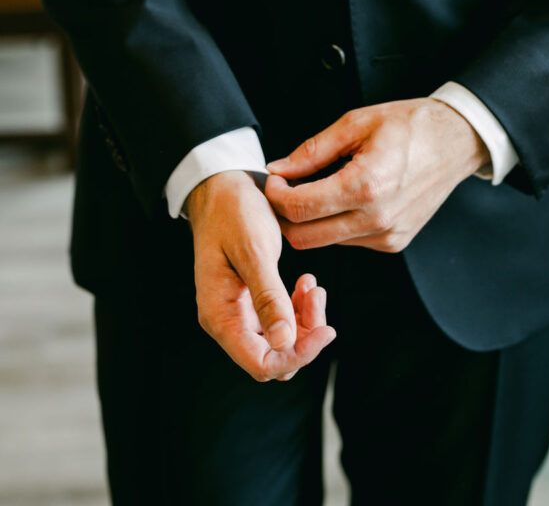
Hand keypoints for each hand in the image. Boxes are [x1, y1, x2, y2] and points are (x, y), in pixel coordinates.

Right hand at [186, 171, 335, 380]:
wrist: (221, 188)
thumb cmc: (232, 212)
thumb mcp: (254, 251)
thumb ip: (268, 298)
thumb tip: (284, 343)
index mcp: (220, 314)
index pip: (261, 363)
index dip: (297, 355)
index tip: (325, 329)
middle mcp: (226, 319)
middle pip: (274, 356)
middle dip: (304, 336)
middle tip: (317, 296)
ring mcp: (238, 311)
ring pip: (280, 340)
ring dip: (303, 319)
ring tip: (312, 285)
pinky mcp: (250, 299)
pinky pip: (278, 320)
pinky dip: (297, 306)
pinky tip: (305, 282)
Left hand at [265, 98, 488, 252]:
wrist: (455, 141)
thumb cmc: (410, 126)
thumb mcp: (355, 123)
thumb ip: (312, 150)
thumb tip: (277, 169)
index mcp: (366, 185)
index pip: (299, 208)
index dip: (275, 195)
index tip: (274, 179)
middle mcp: (377, 218)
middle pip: (304, 237)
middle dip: (284, 215)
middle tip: (284, 188)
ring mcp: (387, 235)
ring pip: (325, 242)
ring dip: (310, 220)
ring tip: (315, 189)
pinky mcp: (394, 242)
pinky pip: (348, 241)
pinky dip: (335, 223)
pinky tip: (343, 198)